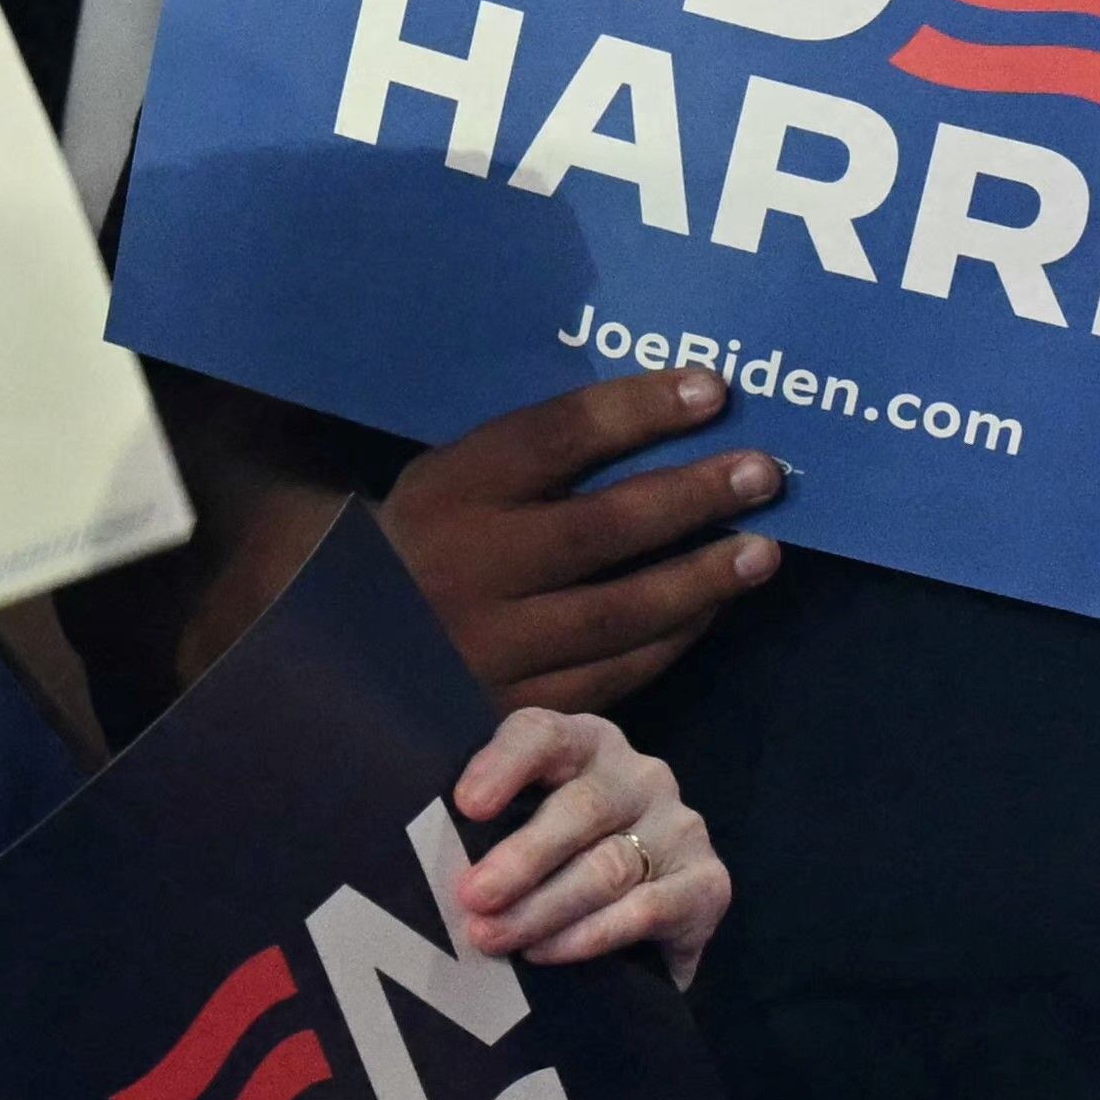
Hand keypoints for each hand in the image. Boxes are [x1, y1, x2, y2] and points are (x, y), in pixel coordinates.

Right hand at [381, 365, 782, 713]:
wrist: (335, 655)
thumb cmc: (419, 545)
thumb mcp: (446, 478)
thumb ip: (527, 453)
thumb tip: (654, 403)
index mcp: (449, 490)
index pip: (559, 436)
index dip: (641, 410)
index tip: (713, 389)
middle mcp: (469, 568)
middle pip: (603, 527)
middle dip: (694, 496)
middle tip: (764, 474)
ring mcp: (489, 648)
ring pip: (617, 613)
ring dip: (700, 580)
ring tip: (762, 551)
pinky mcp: (508, 710)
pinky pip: (609, 677)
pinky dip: (668, 643)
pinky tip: (710, 613)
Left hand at [444, 706, 731, 986]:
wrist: (640, 936)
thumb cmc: (552, 875)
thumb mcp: (516, 835)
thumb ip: (482, 831)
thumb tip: (417, 860)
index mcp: (586, 745)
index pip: (544, 734)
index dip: (505, 764)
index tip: (465, 804)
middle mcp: (640, 775)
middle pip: (582, 806)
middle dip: (521, 856)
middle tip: (472, 897)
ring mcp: (679, 827)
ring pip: (609, 865)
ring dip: (544, 908)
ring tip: (493, 939)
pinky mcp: (709, 883)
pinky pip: (648, 909)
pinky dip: (592, 936)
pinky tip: (549, 954)